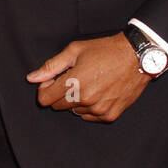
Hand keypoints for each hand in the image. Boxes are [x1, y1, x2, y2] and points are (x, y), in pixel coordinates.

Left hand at [26, 32, 149, 122]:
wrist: (136, 57)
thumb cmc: (105, 50)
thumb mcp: (75, 51)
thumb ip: (51, 66)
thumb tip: (31, 78)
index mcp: (74, 82)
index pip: (45, 99)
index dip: (45, 88)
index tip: (54, 80)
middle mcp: (85, 98)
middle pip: (58, 106)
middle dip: (61, 93)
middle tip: (74, 78)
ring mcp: (98, 109)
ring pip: (74, 111)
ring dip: (77, 100)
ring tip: (90, 83)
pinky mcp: (110, 115)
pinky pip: (90, 116)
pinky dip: (90, 107)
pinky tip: (99, 92)